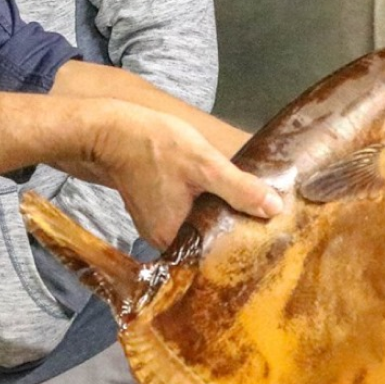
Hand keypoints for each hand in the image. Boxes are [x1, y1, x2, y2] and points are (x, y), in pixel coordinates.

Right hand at [54, 99, 278, 247]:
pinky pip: (187, 214)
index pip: (215, 254)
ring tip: (250, 206)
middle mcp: (163, 238)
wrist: (111, 129)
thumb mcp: (204, 165)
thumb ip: (239, 189)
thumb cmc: (152, 145)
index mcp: (174, 236)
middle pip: (208, 242)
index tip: (268, 237)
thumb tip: (273, 209)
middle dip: (234, 230)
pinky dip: (204, 205)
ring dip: (220, 215)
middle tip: (267, 220)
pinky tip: (221, 193)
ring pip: (199, 226)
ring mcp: (157, 224)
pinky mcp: (155, 208)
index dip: (242, 245)